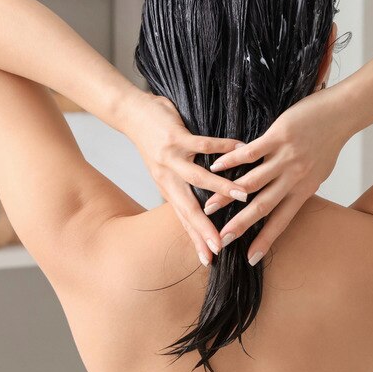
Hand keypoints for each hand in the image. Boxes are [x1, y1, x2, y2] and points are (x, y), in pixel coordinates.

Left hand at [121, 90, 248, 266]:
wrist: (130, 113)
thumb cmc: (153, 142)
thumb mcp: (164, 170)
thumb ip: (181, 187)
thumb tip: (201, 206)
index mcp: (167, 188)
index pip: (183, 219)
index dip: (196, 239)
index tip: (209, 258)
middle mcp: (167, 178)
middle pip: (188, 208)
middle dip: (204, 228)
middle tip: (221, 245)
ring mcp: (171, 158)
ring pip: (198, 178)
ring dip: (221, 188)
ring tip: (242, 197)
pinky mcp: (175, 138)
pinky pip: (203, 144)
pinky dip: (223, 148)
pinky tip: (240, 149)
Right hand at [205, 84, 350, 263]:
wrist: (341, 114)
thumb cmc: (328, 143)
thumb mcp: (318, 173)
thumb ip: (301, 187)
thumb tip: (287, 201)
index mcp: (304, 189)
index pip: (282, 220)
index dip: (266, 240)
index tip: (250, 259)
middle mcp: (295, 178)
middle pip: (263, 207)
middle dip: (240, 226)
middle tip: (221, 240)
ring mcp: (286, 158)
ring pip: (252, 182)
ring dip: (228, 196)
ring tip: (208, 207)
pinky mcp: (279, 137)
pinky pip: (251, 153)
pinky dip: (232, 162)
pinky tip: (216, 167)